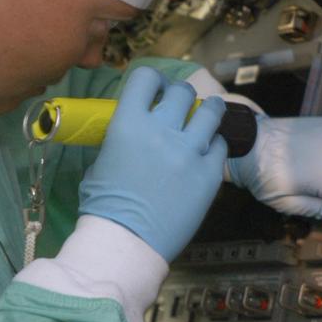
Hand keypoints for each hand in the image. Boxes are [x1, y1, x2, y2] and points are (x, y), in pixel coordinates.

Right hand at [79, 68, 227, 260]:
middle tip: (181, 106)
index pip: (146, 78)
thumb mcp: (101, 162)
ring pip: (210, 112)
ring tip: (208, 113)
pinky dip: (214, 144)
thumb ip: (121, 140)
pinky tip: (207, 150)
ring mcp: (189, 152)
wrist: (126, 243)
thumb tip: (133, 131)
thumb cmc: (104, 207)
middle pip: (181, 92)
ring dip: (208, 110)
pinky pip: (220, 145)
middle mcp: (161, 130)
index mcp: (128, 124)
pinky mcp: (209, 174)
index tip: (157, 89)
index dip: (153, 80)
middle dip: (181, 96)